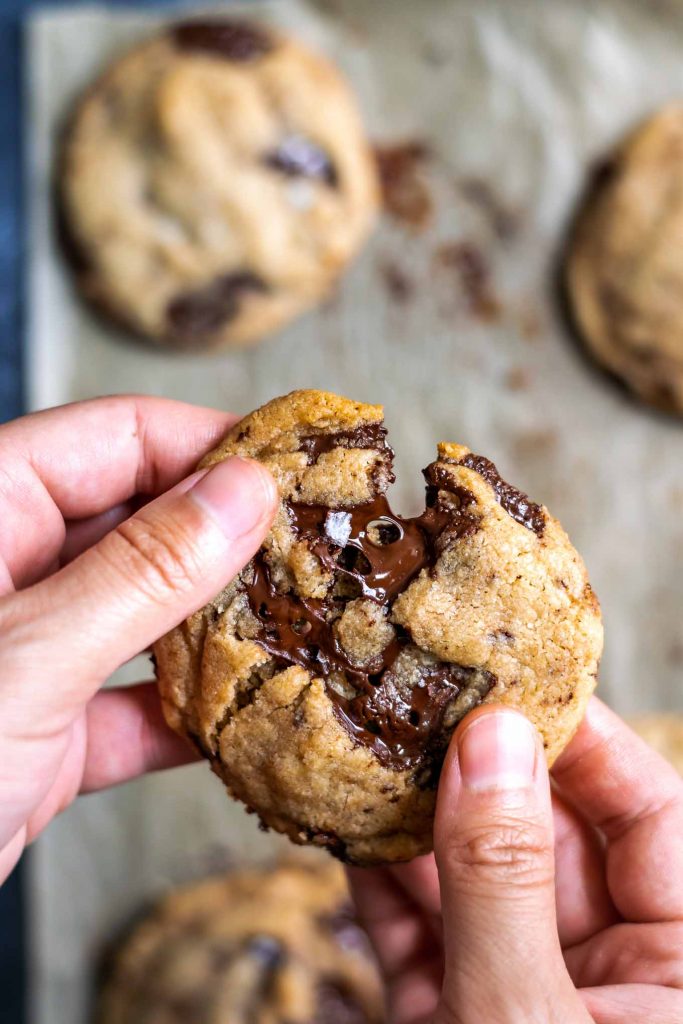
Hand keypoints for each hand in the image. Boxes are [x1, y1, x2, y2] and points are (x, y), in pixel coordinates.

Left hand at [0, 396, 276, 883]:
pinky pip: (132, 702)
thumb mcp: (26, 656)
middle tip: (318, 555)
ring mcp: (28, 649)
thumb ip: (141, 573)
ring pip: (145, 613)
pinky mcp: (43, 728)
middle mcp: (7, 568)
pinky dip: (184, 716)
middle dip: (229, 542)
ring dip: (216, 630)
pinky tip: (240, 722)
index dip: (210, 446)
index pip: (118, 437)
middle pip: (141, 522)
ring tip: (298, 628)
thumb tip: (240, 492)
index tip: (295, 468)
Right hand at [350, 699, 682, 1022]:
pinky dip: (383, 883)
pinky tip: (351, 825)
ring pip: (476, 880)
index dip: (589, 743)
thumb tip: (491, 739)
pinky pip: (418, 932)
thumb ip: (505, 877)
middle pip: (551, 838)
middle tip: (431, 702)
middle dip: (483, 770)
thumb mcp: (524, 1014)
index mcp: (674, 972)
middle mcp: (607, 975)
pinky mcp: (447, 1021)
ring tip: (378, 744)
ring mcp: (522, 996)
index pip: (651, 820)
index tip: (521, 681)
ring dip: (418, 818)